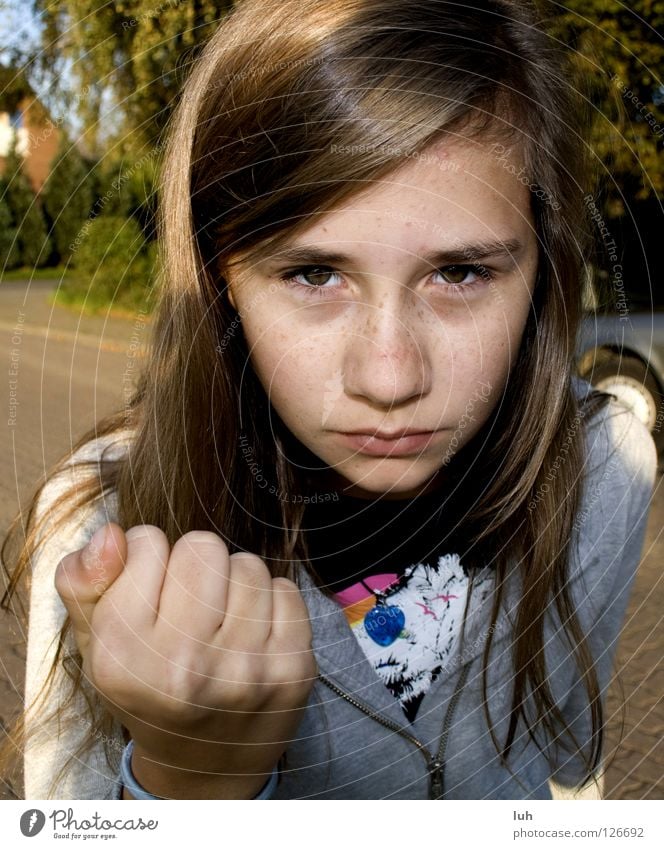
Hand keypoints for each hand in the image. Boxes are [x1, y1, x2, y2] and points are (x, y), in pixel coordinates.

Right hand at [54, 523, 316, 797]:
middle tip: (189, 604)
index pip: (147, 543)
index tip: (149, 591)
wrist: (204, 767)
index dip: (147, 556)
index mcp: (124, 658)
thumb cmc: (147, 689)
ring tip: (220, 622)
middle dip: (194, 564)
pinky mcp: (293, 670)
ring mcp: (245, 671)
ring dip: (233, 583)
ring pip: (248, 564)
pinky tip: (252, 635)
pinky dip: (269, 603)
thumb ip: (85, 582)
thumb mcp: (96, 643)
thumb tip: (114, 534)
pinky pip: (285, 589)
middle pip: (203, 546)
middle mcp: (184, 668)